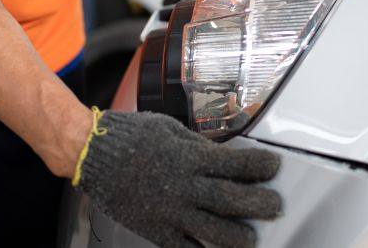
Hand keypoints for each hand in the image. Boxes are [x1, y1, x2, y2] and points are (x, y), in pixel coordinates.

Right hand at [76, 110, 281, 247]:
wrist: (92, 154)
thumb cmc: (132, 136)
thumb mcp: (172, 130)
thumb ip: (199, 147)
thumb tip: (225, 158)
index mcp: (190, 156)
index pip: (237, 164)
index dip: (261, 167)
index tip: (274, 168)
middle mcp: (184, 185)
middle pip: (233, 200)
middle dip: (260, 205)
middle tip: (275, 206)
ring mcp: (170, 210)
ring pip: (214, 231)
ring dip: (239, 237)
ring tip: (252, 238)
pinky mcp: (154, 228)